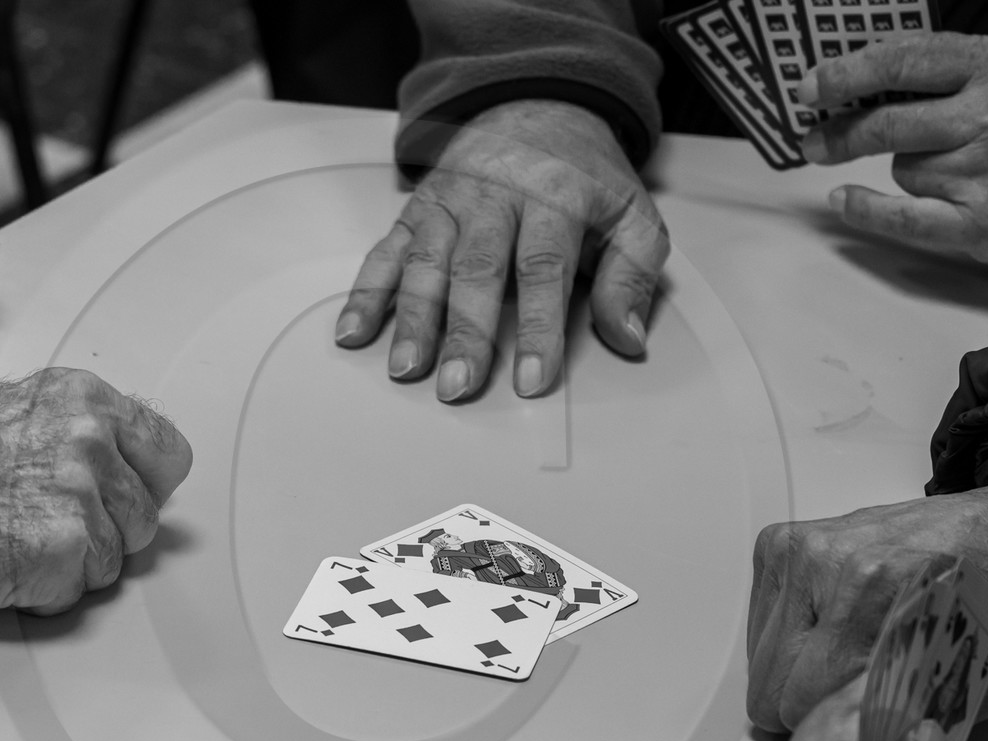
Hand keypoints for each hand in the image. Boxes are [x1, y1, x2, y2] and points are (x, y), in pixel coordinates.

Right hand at [0, 368, 193, 613]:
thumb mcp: (18, 411)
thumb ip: (81, 435)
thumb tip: (124, 471)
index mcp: (85, 401)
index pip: (169, 454)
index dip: (145, 485)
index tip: (121, 497)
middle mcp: (91, 442)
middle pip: (145, 516)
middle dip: (106, 531)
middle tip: (42, 524)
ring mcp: (80, 497)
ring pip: (115, 560)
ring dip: (73, 564)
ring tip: (12, 540)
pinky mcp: (63, 550)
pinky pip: (78, 592)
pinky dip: (44, 592)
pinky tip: (1, 564)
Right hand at [335, 99, 667, 401]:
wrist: (538, 107)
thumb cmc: (584, 176)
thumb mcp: (633, 214)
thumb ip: (632, 276)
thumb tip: (627, 337)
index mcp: (554, 197)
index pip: (542, 268)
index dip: (537, 328)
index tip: (532, 378)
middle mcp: (494, 197)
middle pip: (476, 269)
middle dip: (465, 333)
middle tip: (458, 385)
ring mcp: (449, 203)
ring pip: (426, 262)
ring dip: (412, 319)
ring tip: (405, 368)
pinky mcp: (417, 210)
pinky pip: (386, 252)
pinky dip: (365, 294)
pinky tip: (353, 333)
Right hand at [747, 465, 987, 733]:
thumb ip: (939, 717)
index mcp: (886, 585)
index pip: (813, 697)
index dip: (839, 728)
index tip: (868, 730)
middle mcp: (832, 560)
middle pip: (772, 689)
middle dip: (810, 710)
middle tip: (857, 700)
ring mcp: (800, 550)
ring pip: (761, 663)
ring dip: (799, 675)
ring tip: (849, 658)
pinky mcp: (780, 545)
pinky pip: (758, 628)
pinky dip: (790, 643)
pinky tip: (833, 630)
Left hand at [798, 33, 987, 273]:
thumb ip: (941, 70)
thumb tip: (856, 77)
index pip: (905, 62)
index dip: (848, 74)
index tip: (811, 86)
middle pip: (889, 123)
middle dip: (843, 133)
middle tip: (814, 140)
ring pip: (903, 169)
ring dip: (909, 170)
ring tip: (952, 170)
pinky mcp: (983, 224)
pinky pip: (903, 217)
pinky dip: (868, 209)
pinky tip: (845, 199)